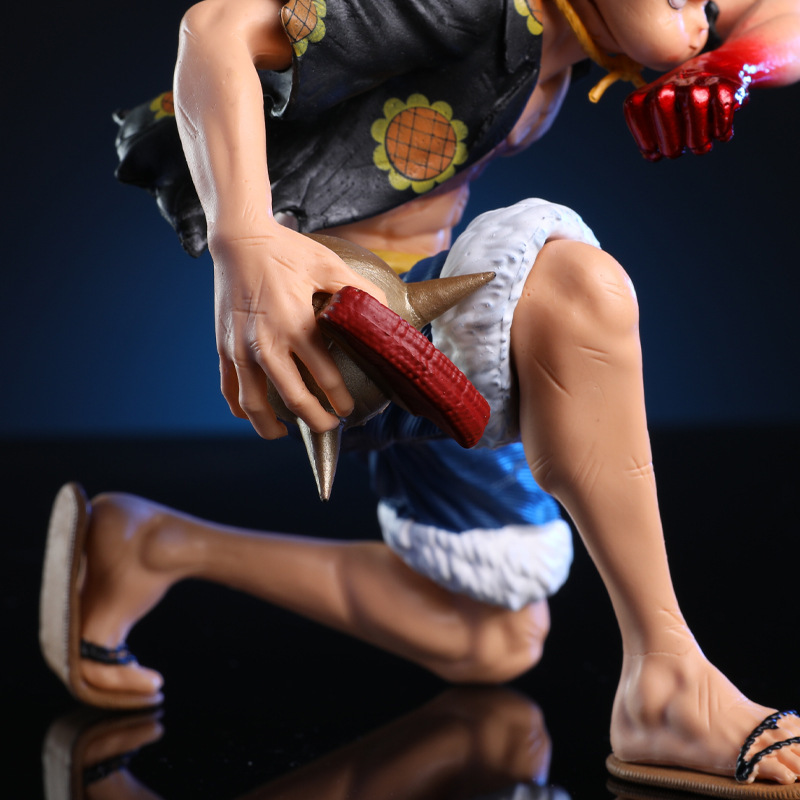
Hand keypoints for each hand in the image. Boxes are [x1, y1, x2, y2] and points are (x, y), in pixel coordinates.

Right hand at [211, 221, 385, 438]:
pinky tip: (256, 415)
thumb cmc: (286, 252)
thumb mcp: (329, 265)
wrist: (239, 240)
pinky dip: (242, 409)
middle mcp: (266, 343)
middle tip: (330, 426)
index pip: (325, 377)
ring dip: (273, 426)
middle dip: (316, 421)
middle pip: (294, 400)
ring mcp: (241, 348)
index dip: (339, 400)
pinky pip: (230, 389)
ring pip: (255, 405)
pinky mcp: (223, 347)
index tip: (347, 410)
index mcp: (296, 325)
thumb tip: (386, 314)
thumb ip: (359, 291)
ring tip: (287, 433)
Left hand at [624, 59, 748, 160]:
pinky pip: (721, 105)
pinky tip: (720, 135)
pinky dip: (721, 127)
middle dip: (668, 139)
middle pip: (660, 104)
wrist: (725, 68)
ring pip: (695, 105)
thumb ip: (653, 140)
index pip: (634, 108)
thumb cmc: (686, 107)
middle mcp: (673, 81)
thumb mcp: (664, 120)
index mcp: (651, 91)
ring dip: (698, 138)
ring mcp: (699, 79)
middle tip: (676, 152)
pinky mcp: (726, 83)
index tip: (654, 151)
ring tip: (702, 146)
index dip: (642, 136)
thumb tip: (653, 155)